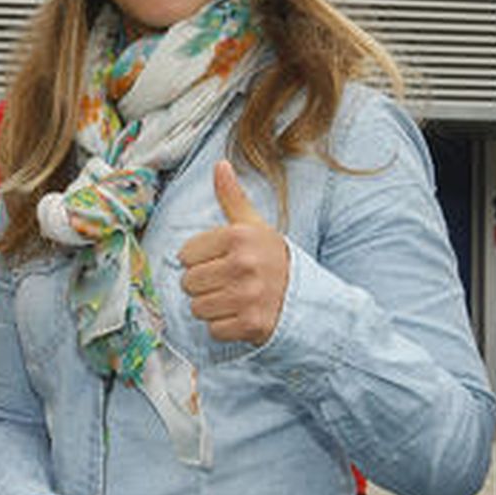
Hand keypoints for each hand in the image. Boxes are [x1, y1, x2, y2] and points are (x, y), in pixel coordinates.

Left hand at [177, 160, 289, 345]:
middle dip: (203, 285)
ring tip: (231, 299)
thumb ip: (232, 197)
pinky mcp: (251, 325)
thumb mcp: (255, 225)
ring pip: (198, 308)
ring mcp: (247, 296)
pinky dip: (223, 327)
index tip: (219, 261)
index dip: (199, 260)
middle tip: (226, 282)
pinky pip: (213, 329)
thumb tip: (220, 165)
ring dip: (211, 307)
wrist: (309, 298)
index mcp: (239, 237)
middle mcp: (243, 265)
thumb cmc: (273, 259)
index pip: (186, 254)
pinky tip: (239, 315)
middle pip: (189, 282)